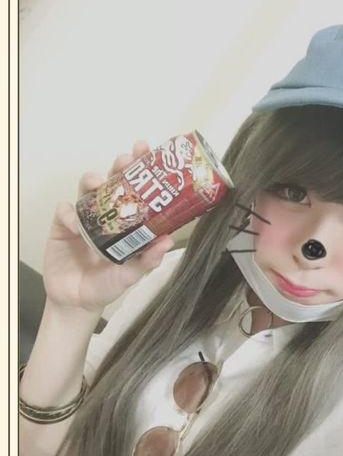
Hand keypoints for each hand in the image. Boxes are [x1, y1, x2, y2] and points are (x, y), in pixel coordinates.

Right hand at [43, 141, 174, 311]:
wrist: (77, 302)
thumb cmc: (107, 285)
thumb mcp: (131, 275)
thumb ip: (147, 260)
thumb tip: (167, 240)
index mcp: (127, 221)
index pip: (137, 190)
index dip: (142, 170)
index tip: (149, 154)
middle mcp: (107, 214)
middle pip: (114, 181)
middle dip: (120, 165)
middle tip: (127, 158)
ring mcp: (84, 218)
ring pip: (87, 189)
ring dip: (93, 180)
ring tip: (98, 183)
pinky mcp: (62, 227)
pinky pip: (64, 211)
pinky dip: (69, 213)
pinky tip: (74, 221)